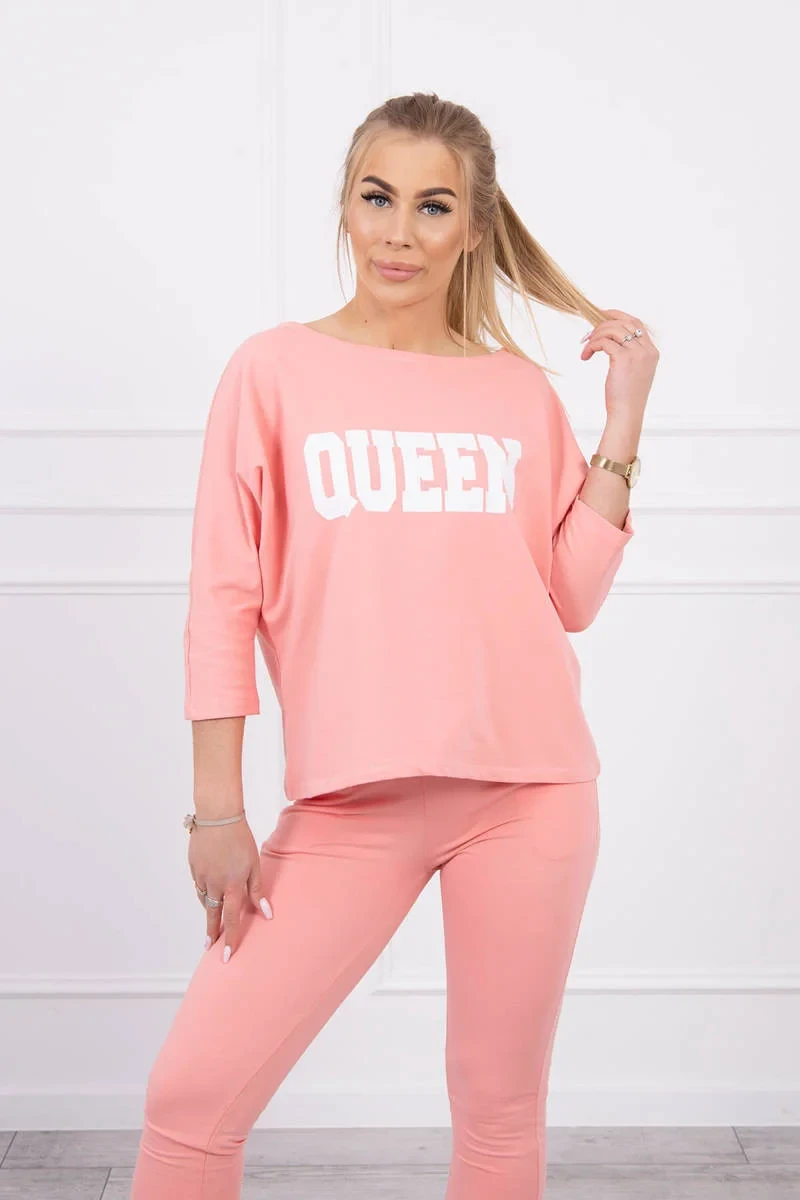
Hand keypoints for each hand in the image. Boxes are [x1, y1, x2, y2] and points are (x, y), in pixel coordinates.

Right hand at [189, 818, 272, 961]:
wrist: (217, 818)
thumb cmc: (241, 839)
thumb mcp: (254, 864)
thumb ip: (257, 890)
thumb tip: (266, 914)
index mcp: (232, 885)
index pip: (231, 919)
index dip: (230, 939)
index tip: (227, 956)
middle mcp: (215, 885)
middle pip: (213, 916)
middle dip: (212, 934)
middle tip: (210, 949)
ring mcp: (202, 877)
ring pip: (205, 900)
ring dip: (209, 911)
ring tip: (212, 920)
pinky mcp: (194, 868)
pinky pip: (199, 886)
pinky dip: (205, 892)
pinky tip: (208, 891)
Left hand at [580, 308, 658, 424]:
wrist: (626, 413)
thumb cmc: (626, 397)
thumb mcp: (633, 372)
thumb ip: (629, 355)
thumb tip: (610, 342)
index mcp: (651, 351)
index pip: (636, 322)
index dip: (618, 315)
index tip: (602, 315)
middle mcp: (647, 349)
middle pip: (624, 322)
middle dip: (603, 324)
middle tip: (588, 334)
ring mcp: (637, 353)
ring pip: (612, 329)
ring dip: (595, 335)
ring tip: (585, 347)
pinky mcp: (623, 358)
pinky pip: (604, 341)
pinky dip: (592, 346)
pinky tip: (585, 356)